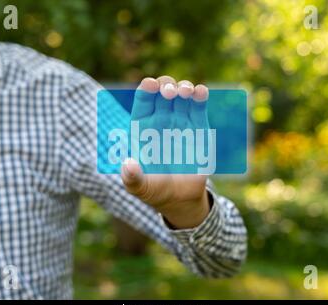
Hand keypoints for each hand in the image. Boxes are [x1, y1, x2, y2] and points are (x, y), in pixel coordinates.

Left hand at [120, 76, 210, 228]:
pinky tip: (200, 92)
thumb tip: (128, 165)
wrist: (180, 196)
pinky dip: (200, 96)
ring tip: (186, 92)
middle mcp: (160, 119)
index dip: (146, 89)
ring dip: (184, 87)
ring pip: (182, 94)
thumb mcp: (140, 187)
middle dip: (166, 85)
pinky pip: (198, 106)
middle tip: (170, 93)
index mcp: (142, 126)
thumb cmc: (154, 189)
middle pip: (162, 91)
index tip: (151, 85)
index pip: (143, 100)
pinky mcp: (198, 127)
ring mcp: (180, 121)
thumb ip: (132, 177)